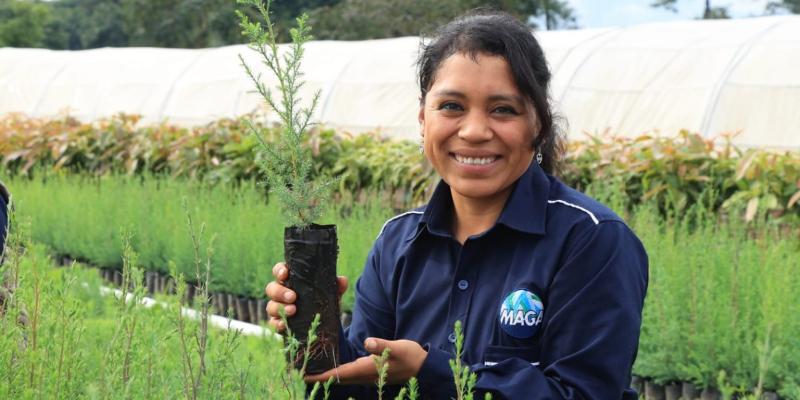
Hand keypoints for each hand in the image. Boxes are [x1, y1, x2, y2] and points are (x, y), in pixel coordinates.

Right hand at [264, 262, 347, 331]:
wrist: (323, 324)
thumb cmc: (322, 300)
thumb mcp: (330, 293)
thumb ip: (336, 286)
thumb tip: (342, 280)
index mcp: (291, 280)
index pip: (279, 271)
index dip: (279, 271)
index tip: (285, 274)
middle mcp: (281, 293)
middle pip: (271, 288)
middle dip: (280, 292)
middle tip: (293, 296)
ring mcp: (278, 308)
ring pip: (270, 306)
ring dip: (280, 308)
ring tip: (293, 310)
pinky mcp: (278, 323)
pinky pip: (272, 323)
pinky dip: (277, 324)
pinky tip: (285, 325)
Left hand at [304, 338, 426, 384]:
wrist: (423, 367)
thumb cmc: (410, 356)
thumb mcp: (397, 348)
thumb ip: (381, 345)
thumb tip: (367, 342)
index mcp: (367, 369)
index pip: (338, 373)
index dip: (320, 375)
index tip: (303, 374)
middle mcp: (364, 375)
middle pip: (335, 378)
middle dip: (318, 376)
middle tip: (299, 370)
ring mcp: (367, 375)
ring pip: (341, 377)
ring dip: (326, 374)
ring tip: (311, 368)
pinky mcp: (370, 372)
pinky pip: (348, 373)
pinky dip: (337, 370)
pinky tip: (332, 364)